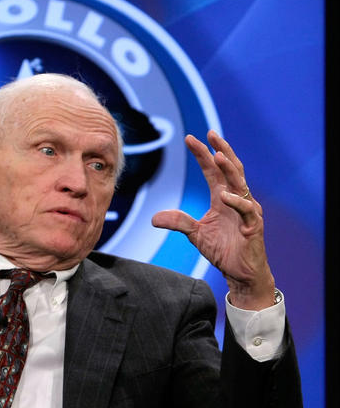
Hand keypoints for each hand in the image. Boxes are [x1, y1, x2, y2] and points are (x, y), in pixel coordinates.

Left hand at [151, 130, 274, 309]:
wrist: (241, 273)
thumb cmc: (223, 250)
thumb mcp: (195, 234)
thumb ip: (178, 222)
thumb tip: (154, 218)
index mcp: (222, 197)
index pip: (212, 170)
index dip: (203, 154)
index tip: (190, 138)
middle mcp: (236, 199)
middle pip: (230, 168)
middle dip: (221, 150)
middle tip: (210, 134)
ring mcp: (247, 211)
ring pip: (240, 184)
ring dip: (229, 169)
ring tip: (218, 155)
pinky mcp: (254, 225)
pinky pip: (246, 210)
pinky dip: (236, 201)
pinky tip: (224, 195)